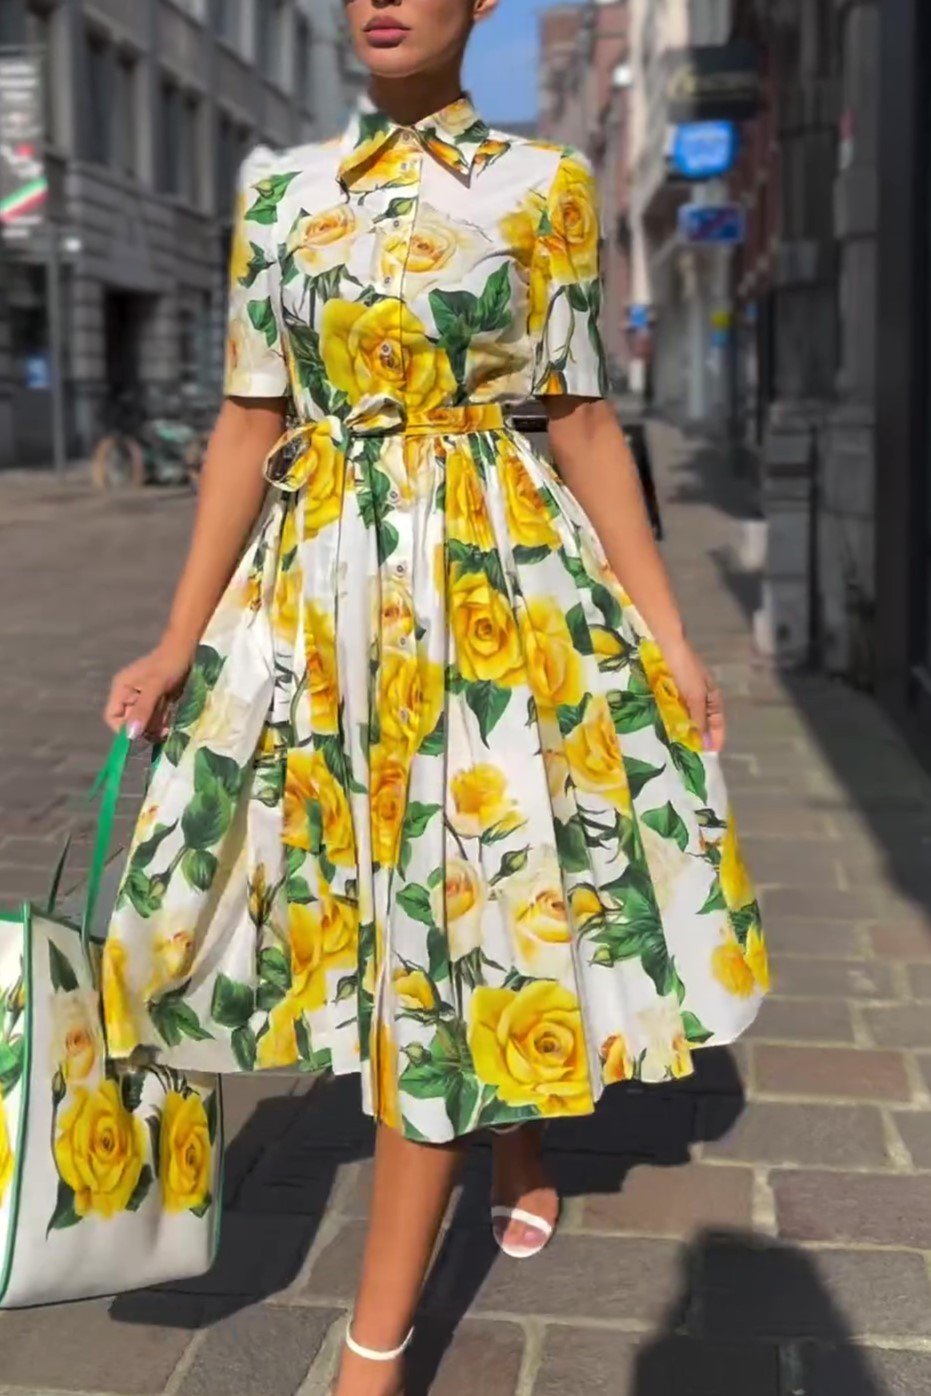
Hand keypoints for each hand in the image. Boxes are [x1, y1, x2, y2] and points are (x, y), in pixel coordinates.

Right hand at [104, 637, 193, 740]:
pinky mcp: (156, 701)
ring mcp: (143, 699)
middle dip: (143, 729)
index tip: (139, 735)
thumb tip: (131, 735)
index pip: (112, 716)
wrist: (187, 650)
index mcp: (121, 689)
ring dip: (154, 728)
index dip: (122, 729)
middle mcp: (129, 695)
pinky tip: (170, 722)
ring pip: (143, 722)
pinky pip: (154, 718)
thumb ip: (143, 709)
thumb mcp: (155, 687)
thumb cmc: (168, 664)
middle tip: (160, 732)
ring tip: (167, 727)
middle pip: (129, 722)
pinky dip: (161, 722)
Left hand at [660, 634, 725, 752]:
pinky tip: (668, 726)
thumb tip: (704, 741)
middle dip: (702, 734)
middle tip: (695, 753)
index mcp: (711, 694)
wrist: (666, 644)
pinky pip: (676, 708)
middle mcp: (700, 693)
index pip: (718, 720)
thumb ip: (699, 717)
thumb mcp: (695, 696)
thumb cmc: (684, 669)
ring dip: (687, 728)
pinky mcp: (671, 687)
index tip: (712, 752)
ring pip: (689, 714)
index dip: (717, 735)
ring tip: (681, 744)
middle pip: (704, 718)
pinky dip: (675, 718)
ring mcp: (686, 689)